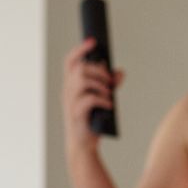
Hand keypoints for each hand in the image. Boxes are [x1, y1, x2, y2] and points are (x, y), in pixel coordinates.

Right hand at [62, 38, 121, 153]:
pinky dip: (101, 100)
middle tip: (110, 81)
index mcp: (71, 85)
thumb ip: (109, 85)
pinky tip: (109, 105)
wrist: (84, 146)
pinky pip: (87, 100)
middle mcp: (67, 92)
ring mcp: (70, 103)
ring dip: (99, 84)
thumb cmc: (92, 121)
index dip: (80, 49)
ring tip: (109, 94)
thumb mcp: (103, 100)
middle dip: (98, 71)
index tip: (93, 41)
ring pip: (81, 81)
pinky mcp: (76, 115)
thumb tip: (119, 72)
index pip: (71, 62)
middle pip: (79, 69)